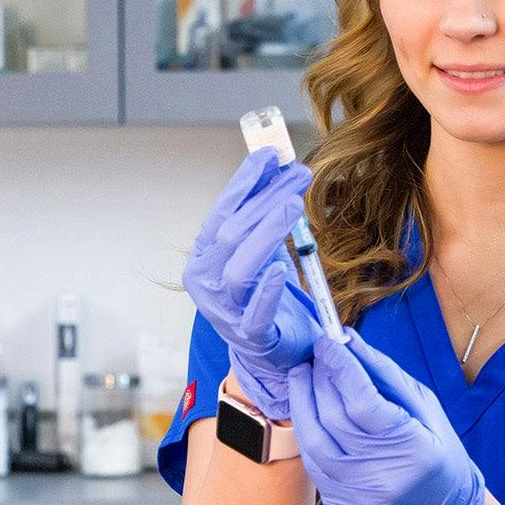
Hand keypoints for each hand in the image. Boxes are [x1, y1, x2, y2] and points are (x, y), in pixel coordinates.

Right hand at [181, 147, 322, 420]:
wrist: (275, 350)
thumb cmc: (267, 292)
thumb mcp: (262, 248)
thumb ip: (263, 213)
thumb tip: (276, 162)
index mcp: (205, 255)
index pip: (223, 211)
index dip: (245, 182)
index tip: (270, 154)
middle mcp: (206, 280)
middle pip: (233, 233)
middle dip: (266, 199)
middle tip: (299, 173)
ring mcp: (224, 310)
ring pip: (239, 268)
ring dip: (266, 233)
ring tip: (293, 205)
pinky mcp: (250, 335)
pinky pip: (255, 313)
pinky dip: (267, 291)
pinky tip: (281, 270)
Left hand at [288, 333, 485, 504]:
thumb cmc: (439, 451)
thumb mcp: (425, 408)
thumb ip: (384, 373)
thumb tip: (347, 340)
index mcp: (414, 450)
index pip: (363, 402)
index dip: (340, 368)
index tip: (325, 342)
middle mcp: (383, 479)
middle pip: (333, 419)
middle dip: (318, 380)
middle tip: (313, 356)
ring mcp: (359, 500)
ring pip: (313, 443)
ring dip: (302, 404)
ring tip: (302, 377)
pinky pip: (314, 465)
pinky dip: (309, 433)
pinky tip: (310, 412)